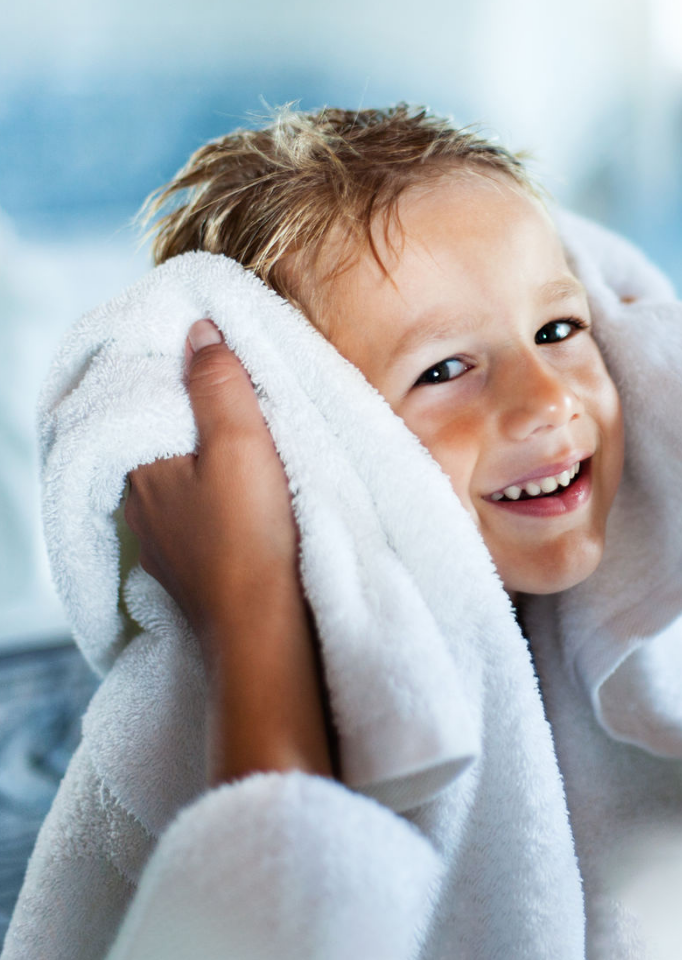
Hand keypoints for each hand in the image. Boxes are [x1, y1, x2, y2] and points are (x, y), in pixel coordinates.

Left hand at [126, 321, 298, 652]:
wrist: (263, 627)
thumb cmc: (251, 534)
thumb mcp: (240, 442)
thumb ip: (218, 383)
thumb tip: (199, 332)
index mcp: (142, 467)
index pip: (146, 402)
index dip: (178, 376)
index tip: (214, 359)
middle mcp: (141, 505)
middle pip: (162, 442)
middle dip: (194, 419)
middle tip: (237, 398)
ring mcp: (164, 543)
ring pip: (178, 483)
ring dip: (204, 463)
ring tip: (245, 446)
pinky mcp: (192, 571)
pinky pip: (196, 518)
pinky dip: (214, 501)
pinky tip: (241, 503)